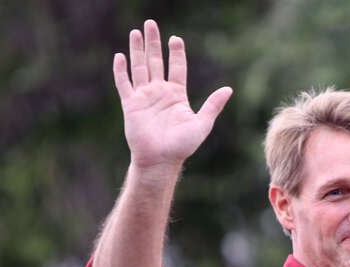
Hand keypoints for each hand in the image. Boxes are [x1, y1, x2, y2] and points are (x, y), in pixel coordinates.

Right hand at [114, 20, 232, 169]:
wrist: (161, 160)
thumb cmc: (182, 146)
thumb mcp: (202, 124)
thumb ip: (213, 105)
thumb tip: (228, 89)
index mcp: (177, 95)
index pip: (177, 67)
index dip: (176, 52)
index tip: (175, 39)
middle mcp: (160, 92)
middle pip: (155, 61)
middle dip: (153, 43)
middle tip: (150, 23)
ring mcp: (144, 97)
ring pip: (139, 67)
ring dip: (137, 50)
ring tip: (135, 32)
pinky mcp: (131, 105)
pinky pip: (124, 84)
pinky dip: (121, 70)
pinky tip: (120, 56)